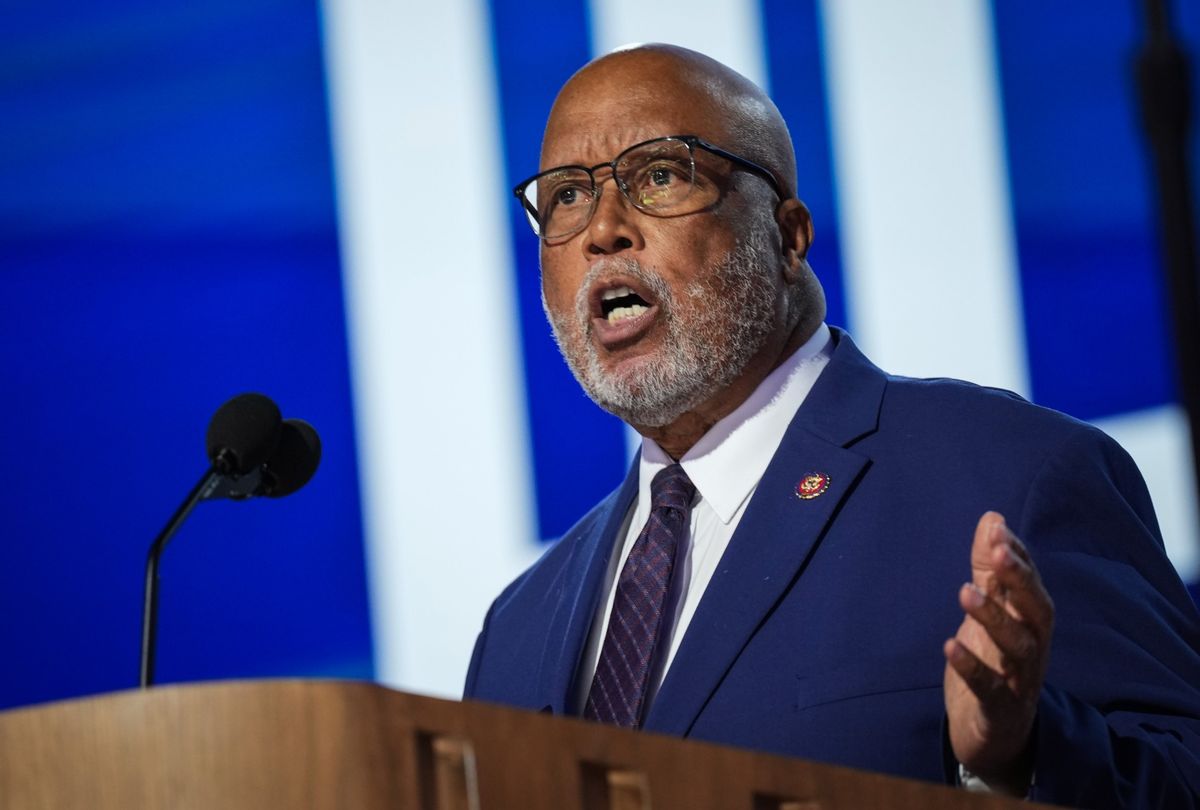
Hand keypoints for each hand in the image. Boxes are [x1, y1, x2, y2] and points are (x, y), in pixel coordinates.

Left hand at [943, 511, 1053, 794]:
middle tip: (996, 551)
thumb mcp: (990, 611)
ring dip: (993, 617)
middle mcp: (1034, 647)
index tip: (996, 528)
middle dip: (1020, 579)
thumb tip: (993, 518)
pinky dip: (971, 666)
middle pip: (1038, 610)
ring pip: (1018, 647)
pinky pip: (990, 688)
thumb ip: (989, 569)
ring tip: (965, 591)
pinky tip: (949, 645)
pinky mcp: (1000, 708)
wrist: (994, 732)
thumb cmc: (994, 661)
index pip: (1031, 582)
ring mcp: (1020, 679)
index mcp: (1031, 621)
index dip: (1018, 555)